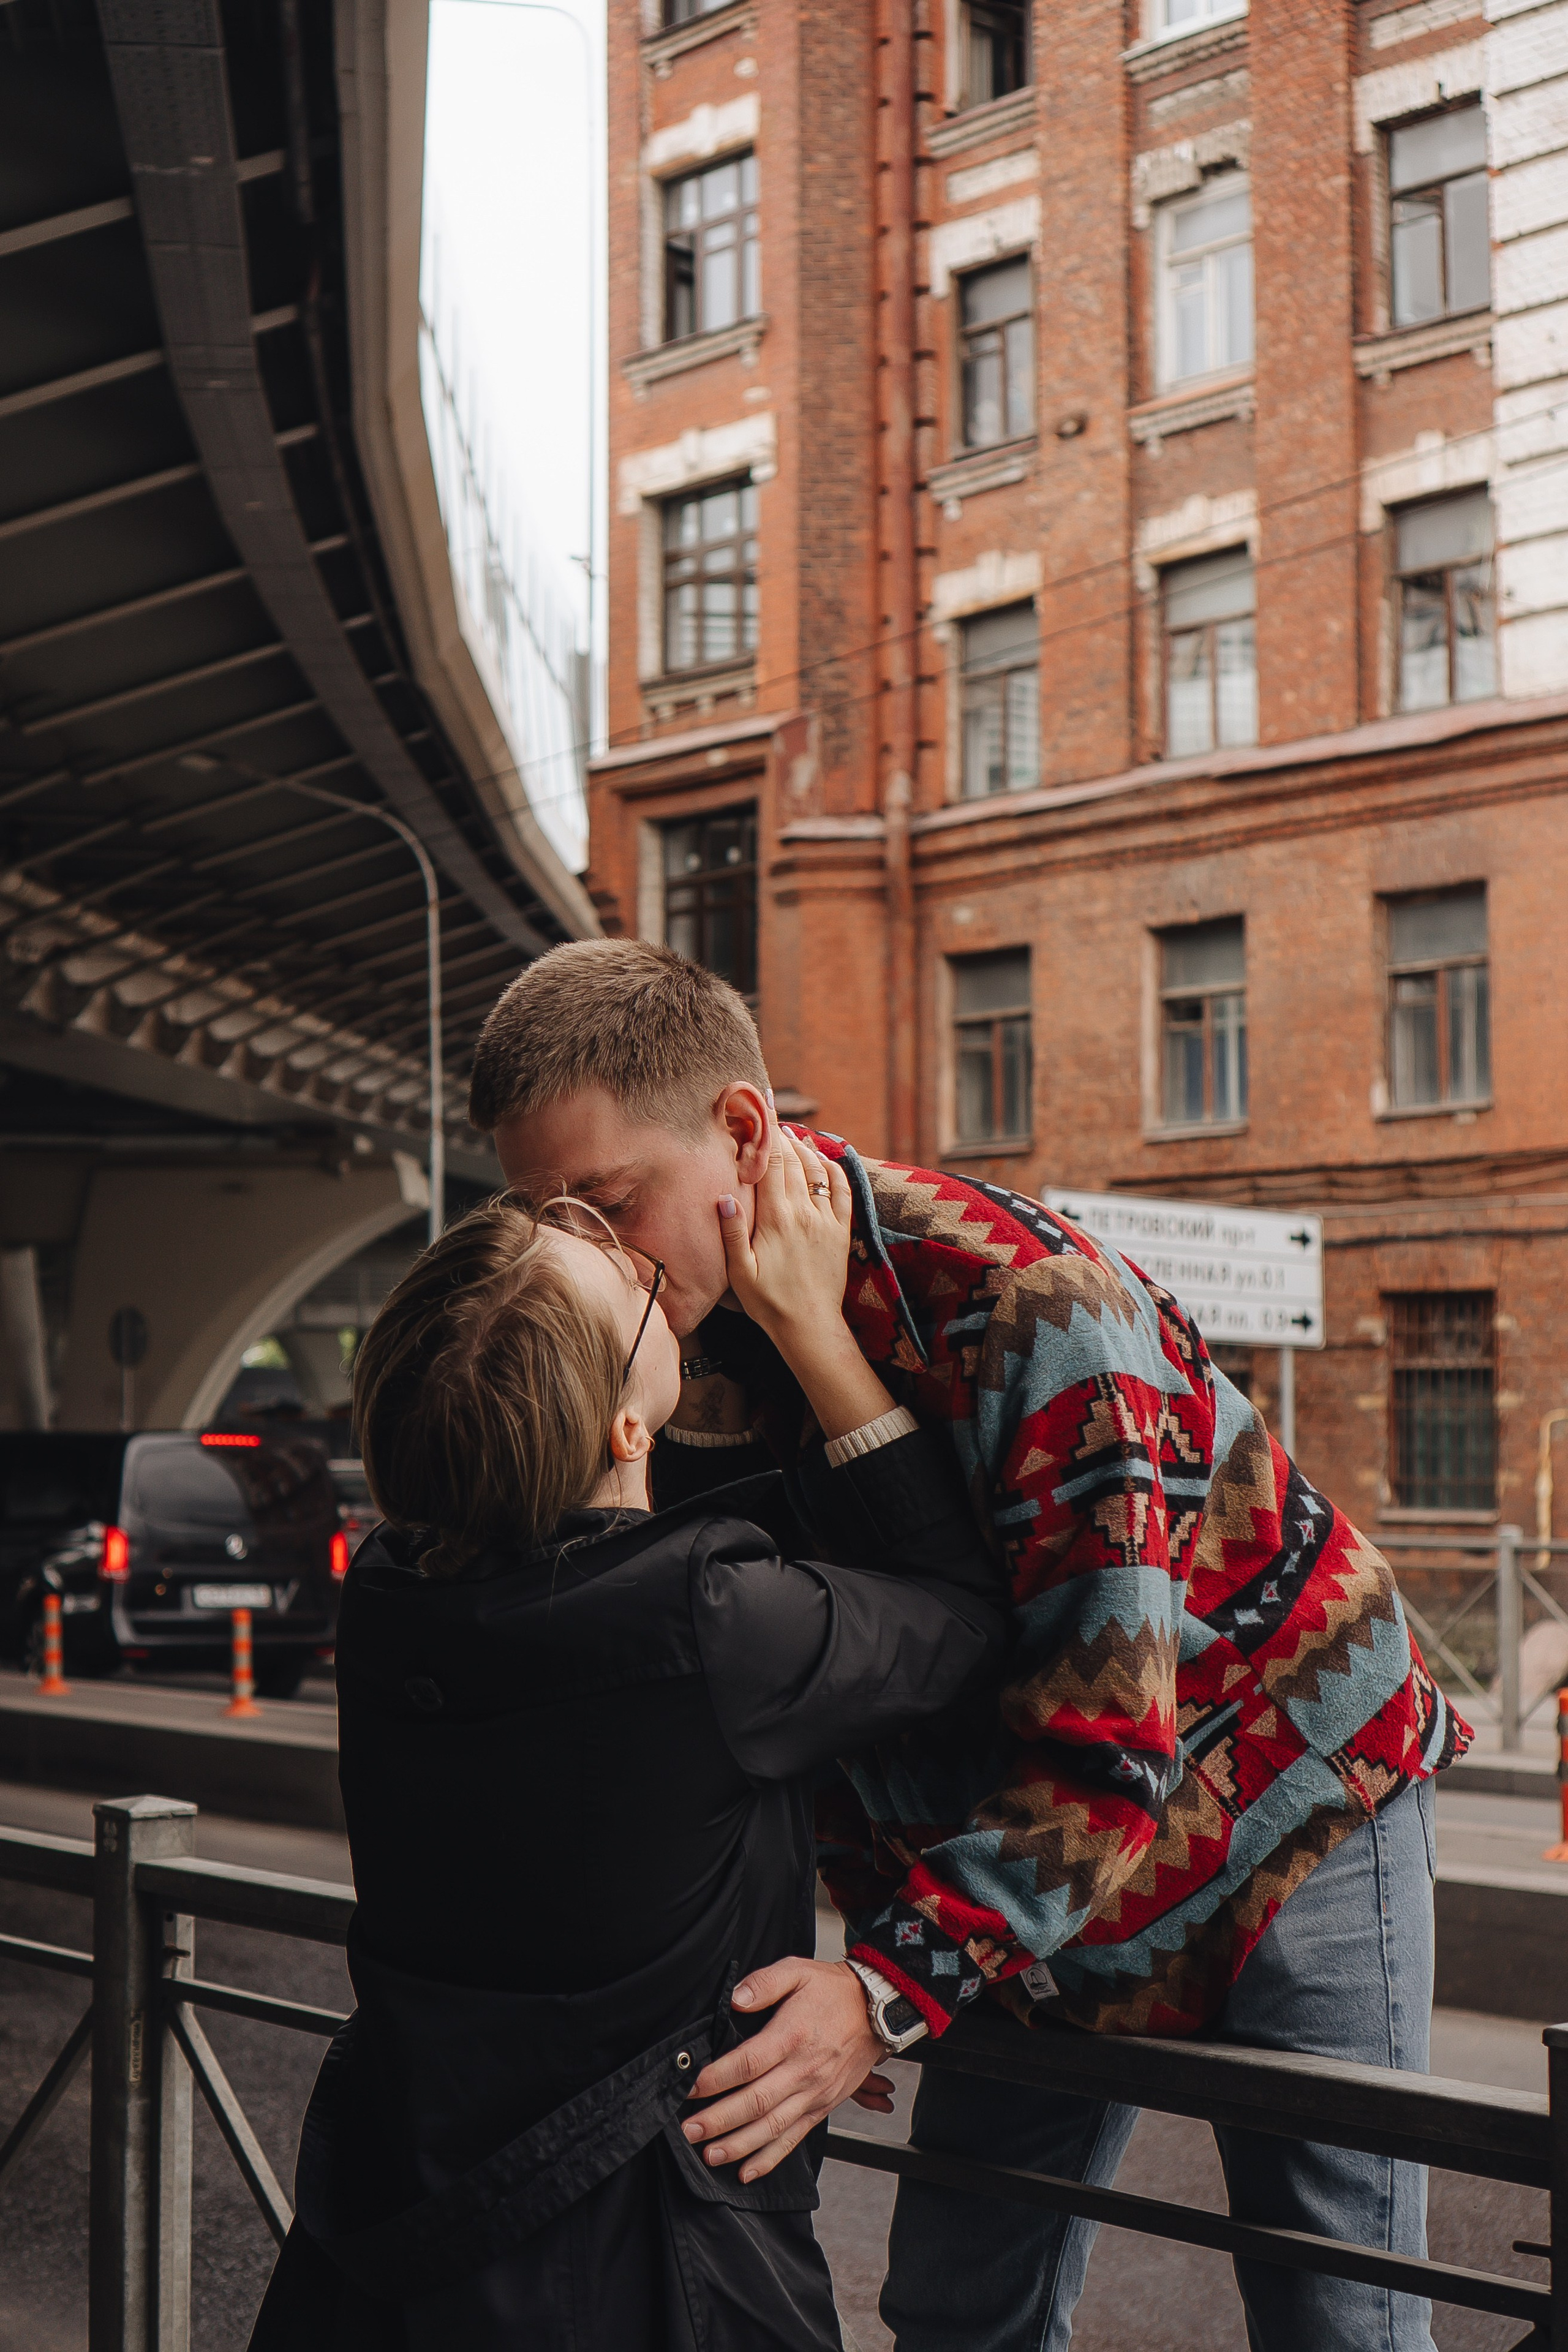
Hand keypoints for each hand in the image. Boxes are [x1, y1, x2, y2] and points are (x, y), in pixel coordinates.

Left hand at [682, 1956, 883, 2182]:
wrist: (875, 2011)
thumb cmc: (833, 1991)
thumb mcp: (797, 1970)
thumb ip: (764, 1983)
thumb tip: (736, 1997)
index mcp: (792, 2036)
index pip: (747, 2063)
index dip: (716, 2078)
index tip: (691, 2087)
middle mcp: (803, 2070)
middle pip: (755, 2102)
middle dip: (718, 2120)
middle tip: (689, 2130)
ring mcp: (814, 2093)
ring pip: (772, 2127)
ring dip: (739, 2145)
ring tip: (710, 2154)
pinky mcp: (821, 2107)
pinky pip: (794, 2138)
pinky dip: (769, 2159)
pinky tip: (746, 2171)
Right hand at [718, 1114, 853, 1350]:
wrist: (809, 1326)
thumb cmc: (768, 1302)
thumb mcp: (739, 1272)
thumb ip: (731, 1232)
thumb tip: (724, 1196)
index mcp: (776, 1219)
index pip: (771, 1163)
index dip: (766, 1132)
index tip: (761, 1106)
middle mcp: (803, 1212)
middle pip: (793, 1160)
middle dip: (781, 1134)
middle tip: (770, 1115)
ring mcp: (826, 1220)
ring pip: (816, 1170)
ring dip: (804, 1147)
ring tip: (791, 1134)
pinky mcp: (841, 1231)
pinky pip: (841, 1190)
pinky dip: (833, 1168)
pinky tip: (823, 1158)